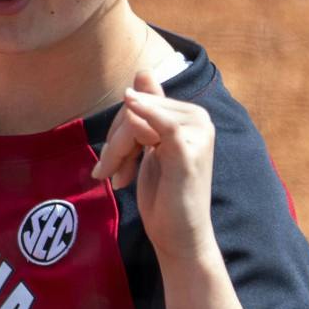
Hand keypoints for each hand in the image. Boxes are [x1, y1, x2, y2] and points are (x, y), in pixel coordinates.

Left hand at [89, 70, 216, 266]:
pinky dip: (136, 128)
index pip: (140, 101)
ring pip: (137, 118)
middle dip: (115, 140)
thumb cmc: (165, 197)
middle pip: (136, 107)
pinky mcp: (189, 150)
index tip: (112, 163)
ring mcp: (197, 133)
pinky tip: (124, 132)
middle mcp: (199, 117)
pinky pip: (157, 124)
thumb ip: (149, 112)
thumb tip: (143, 71)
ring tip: (116, 177)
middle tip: (109, 173)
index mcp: (191, 115)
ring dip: (117, 149)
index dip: (118, 128)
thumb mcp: (150, 149)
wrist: (180, 237)